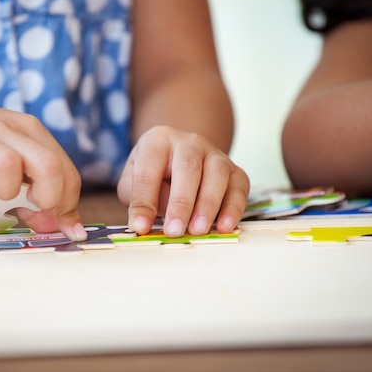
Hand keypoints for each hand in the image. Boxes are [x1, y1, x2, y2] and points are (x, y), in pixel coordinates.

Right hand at [0, 93, 86, 240]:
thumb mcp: (11, 153)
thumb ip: (37, 184)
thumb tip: (58, 225)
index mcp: (30, 130)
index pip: (67, 171)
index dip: (68, 206)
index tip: (62, 227)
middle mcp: (8, 131)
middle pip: (49, 166)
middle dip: (48, 198)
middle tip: (30, 208)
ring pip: (9, 167)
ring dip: (5, 191)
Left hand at [117, 126, 248, 236]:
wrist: (180, 159)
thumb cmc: (153, 174)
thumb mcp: (133, 181)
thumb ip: (136, 199)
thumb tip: (143, 223)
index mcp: (158, 140)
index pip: (148, 170)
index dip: (144, 200)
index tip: (141, 226)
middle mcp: (189, 142)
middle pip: (188, 168)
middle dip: (181, 203)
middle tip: (174, 231)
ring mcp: (215, 154)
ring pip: (217, 175)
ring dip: (208, 205)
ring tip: (197, 230)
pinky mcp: (235, 170)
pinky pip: (239, 187)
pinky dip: (233, 208)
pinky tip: (223, 227)